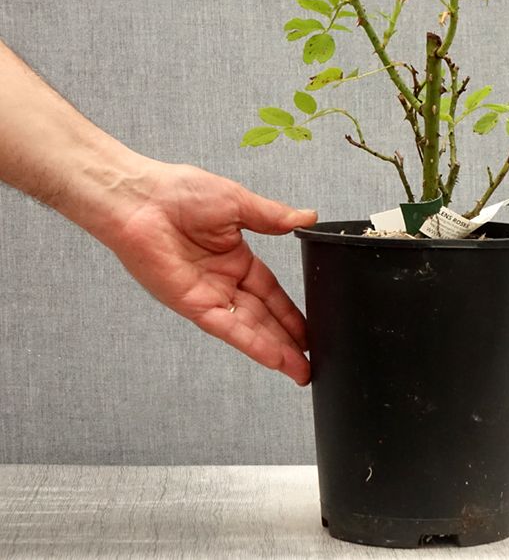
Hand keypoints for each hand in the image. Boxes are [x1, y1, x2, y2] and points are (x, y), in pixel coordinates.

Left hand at [106, 161, 316, 384]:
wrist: (141, 198)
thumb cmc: (179, 192)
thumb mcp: (240, 202)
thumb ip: (274, 217)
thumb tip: (307, 218)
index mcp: (235, 257)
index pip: (271, 291)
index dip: (291, 312)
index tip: (310, 329)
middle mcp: (222, 280)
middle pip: (264, 316)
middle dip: (288, 339)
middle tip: (312, 359)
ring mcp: (208, 295)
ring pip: (249, 328)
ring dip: (276, 349)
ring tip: (301, 369)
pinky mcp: (192, 304)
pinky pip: (228, 327)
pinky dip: (252, 343)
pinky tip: (274, 358)